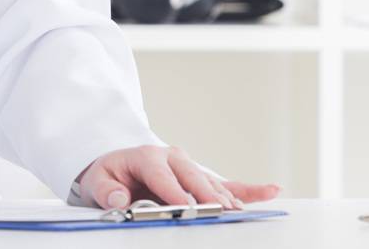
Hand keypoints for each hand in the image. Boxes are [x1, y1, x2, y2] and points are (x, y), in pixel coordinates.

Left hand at [75, 145, 280, 211]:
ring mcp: (189, 168)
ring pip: (210, 183)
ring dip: (225, 198)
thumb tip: (119, 199)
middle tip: (218, 211)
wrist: (117, 168)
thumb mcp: (98, 181)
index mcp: (147, 157)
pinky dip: (248, 189)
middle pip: (192, 177)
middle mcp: (172, 159)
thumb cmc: (110, 175)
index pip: (162, 176)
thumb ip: (106, 191)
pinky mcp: (200, 179)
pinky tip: (270, 191)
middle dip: (205, 195)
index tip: (186, 207)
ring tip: (239, 212)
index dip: (174, 192)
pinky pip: (227, 184)